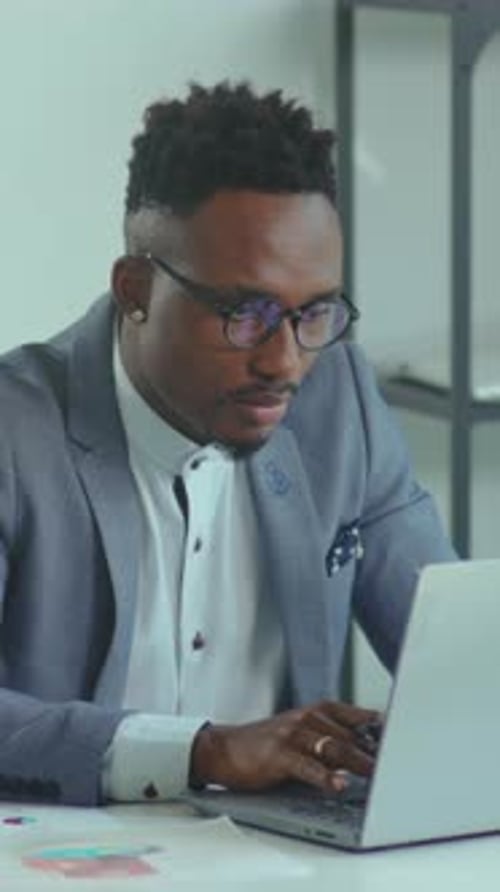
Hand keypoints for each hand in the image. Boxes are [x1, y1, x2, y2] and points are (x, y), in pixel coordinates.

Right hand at [189, 701, 381, 793]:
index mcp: (317, 711)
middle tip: (398, 765)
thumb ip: (333, 741)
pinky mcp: (278, 755)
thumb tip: (370, 756)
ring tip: (376, 774)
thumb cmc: (267, 744)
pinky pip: (307, 766)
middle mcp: (308, 718)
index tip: (405, 740)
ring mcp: (293, 735)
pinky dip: (325, 776)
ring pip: (333, 748)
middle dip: (375, 751)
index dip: (381, 730)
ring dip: (357, 762)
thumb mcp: (303, 735)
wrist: (224, 748)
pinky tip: (338, 784)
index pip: (358, 717)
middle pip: (350, 735)